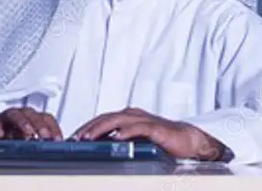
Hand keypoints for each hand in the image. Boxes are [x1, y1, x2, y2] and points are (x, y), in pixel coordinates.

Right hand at [0, 107, 63, 140]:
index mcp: (33, 119)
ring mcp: (5, 119)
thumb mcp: (31, 142)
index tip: (58, 139)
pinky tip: (0, 135)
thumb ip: (43, 143)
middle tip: (45, 136)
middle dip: (40, 124)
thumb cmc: (15, 139)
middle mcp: (21, 116)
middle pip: (32, 114)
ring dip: (23, 123)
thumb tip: (58, 148)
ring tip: (28, 133)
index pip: (46, 118)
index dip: (53, 127)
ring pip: (15, 114)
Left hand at [71, 107, 225, 160]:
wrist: (187, 139)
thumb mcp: (136, 139)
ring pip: (117, 121)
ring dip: (101, 128)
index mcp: (127, 116)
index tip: (74, 137)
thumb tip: (101, 148)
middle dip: (89, 128)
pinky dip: (125, 131)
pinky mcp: (155, 127)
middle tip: (76, 138)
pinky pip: (138, 128)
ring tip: (89, 137)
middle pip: (106, 118)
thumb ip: (121, 139)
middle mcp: (133, 115)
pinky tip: (116, 137)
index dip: (87, 127)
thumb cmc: (162, 139)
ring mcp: (144, 120)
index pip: (102, 119)